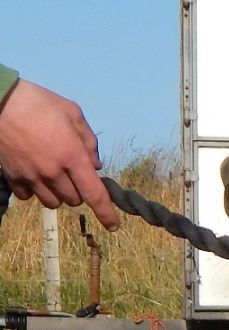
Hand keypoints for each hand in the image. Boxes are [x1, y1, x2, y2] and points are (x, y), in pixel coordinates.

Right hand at [0, 79, 119, 227]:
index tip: (114, 226)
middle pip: (74, 200)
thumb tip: (96, 166)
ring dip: (58, 194)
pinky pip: (28, 197)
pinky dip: (34, 191)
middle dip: (79, 191)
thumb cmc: (38, 103)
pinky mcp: (13, 176)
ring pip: (52, 202)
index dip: (106, 213)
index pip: (94, 194)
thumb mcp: (72, 113)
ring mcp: (31, 176)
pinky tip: (34, 176)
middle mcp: (53, 172)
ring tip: (54, 176)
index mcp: (72, 156)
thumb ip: (89, 141)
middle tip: (73, 173)